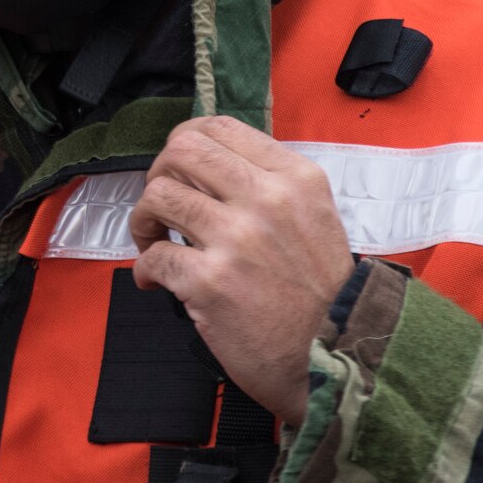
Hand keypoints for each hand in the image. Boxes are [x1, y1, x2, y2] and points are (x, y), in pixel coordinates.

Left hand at [128, 117, 353, 425]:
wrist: (337, 354)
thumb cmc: (322, 292)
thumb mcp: (315, 216)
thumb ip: (271, 184)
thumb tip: (211, 165)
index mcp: (294, 178)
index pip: (219, 127)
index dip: (184, 141)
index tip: (178, 166)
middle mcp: (266, 200)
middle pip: (181, 150)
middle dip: (159, 173)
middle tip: (163, 205)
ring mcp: (236, 240)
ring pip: (158, 196)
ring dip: (144, 220)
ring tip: (153, 240)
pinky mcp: (210, 283)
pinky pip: (153, 257)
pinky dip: (145, 269)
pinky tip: (156, 279)